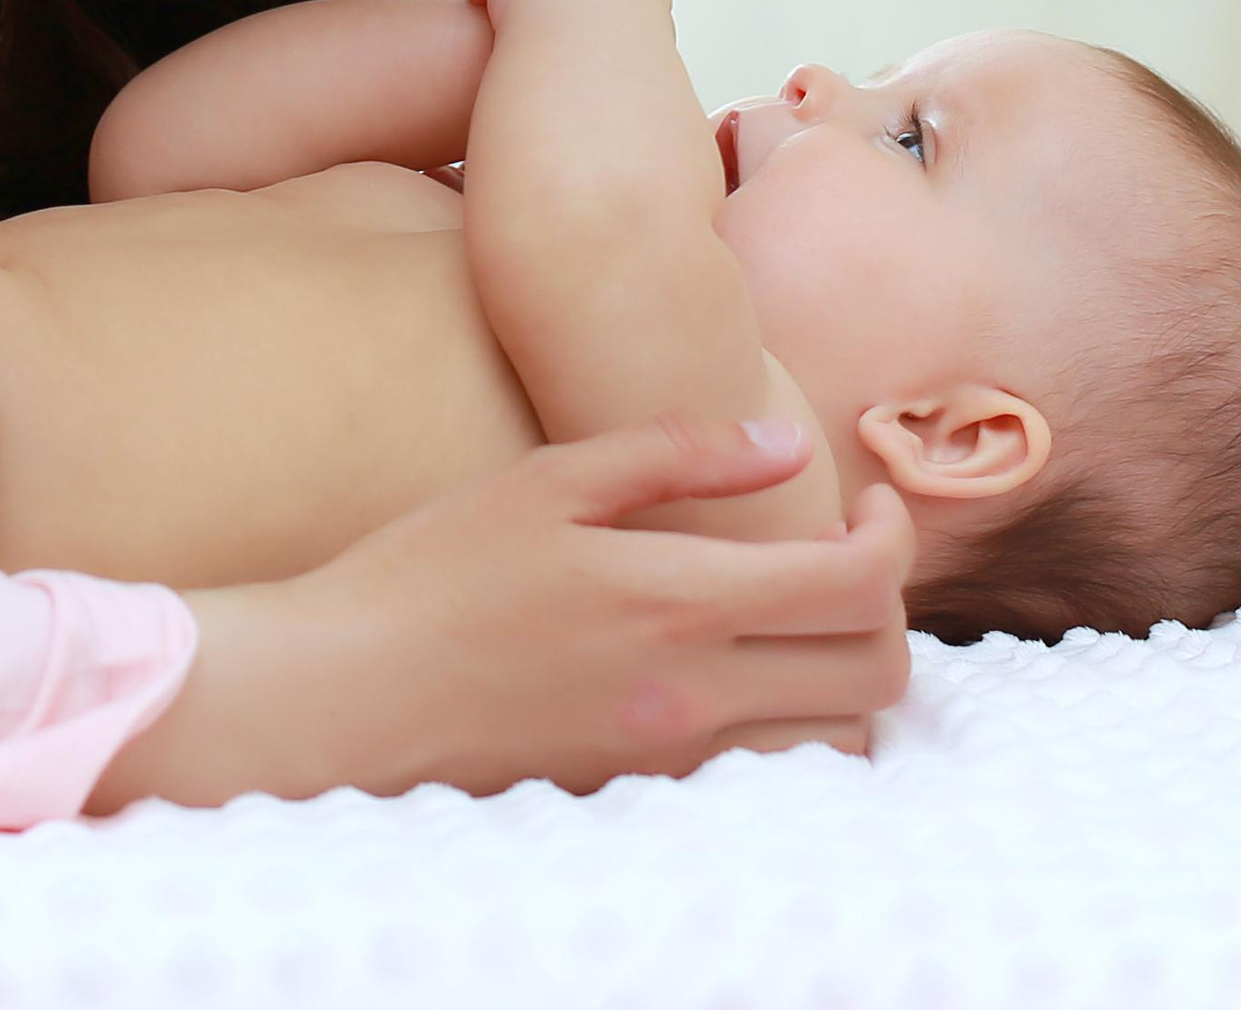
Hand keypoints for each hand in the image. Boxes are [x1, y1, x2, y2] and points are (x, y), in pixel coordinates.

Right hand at [89, 415, 914, 808]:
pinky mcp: (644, 794)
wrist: (346, 694)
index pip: (855, 586)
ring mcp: (673, 759)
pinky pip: (771, 778)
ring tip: (796, 611)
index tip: (872, 499)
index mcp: (672, 601)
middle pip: (875, 676)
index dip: (894, 536)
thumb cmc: (432, 571)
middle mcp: (692, 695)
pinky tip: (741, 668)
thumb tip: (787, 446)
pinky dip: (793, 727)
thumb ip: (676, 455)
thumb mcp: (546, 481)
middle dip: (888, 606)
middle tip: (844, 552)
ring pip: (838, 742)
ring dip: (847, 675)